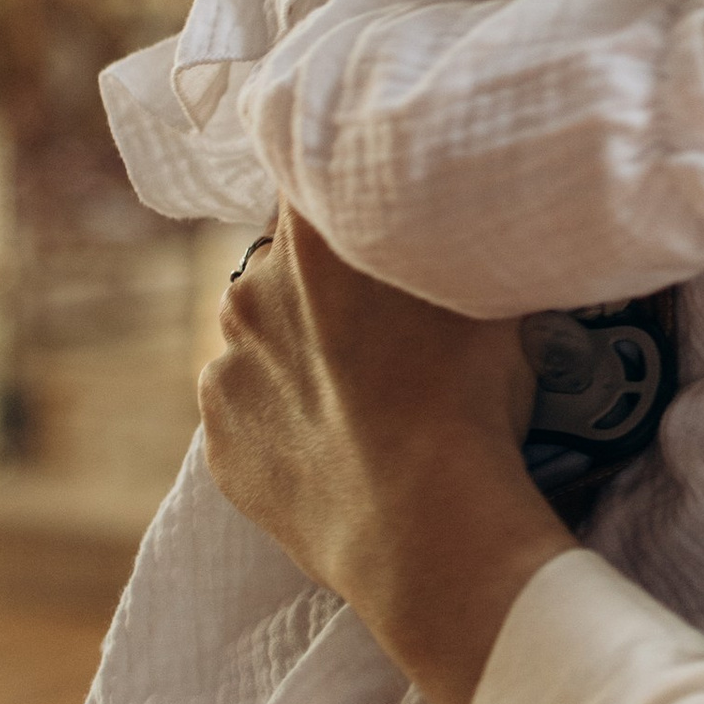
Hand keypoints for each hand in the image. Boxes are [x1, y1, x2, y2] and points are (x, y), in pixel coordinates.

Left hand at [200, 211, 569, 703]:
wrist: (429, 527)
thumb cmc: (471, 398)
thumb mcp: (485, 290)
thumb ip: (447, 243)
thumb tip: (456, 218)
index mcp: (313, 234)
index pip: (308, 177)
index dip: (343, 198)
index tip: (373, 225)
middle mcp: (252, 288)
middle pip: (285, 265)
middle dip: (325, 288)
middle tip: (386, 331)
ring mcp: (227, 369)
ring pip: (263, 342)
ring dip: (300, 356)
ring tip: (365, 402)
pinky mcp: (219, 442)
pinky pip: (250, 413)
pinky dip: (284, 423)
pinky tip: (338, 449)